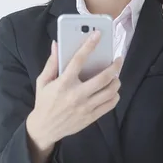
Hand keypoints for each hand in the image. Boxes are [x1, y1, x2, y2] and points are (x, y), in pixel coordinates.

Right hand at [26, 31, 122, 150]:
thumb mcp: (43, 81)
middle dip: (115, 66)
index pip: (78, 60)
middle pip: (103, 77)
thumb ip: (52, 62)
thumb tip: (56, 44)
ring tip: (115, 76)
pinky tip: (113, 91)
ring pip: (110, 91)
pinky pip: (110, 105)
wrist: (44, 128)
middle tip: (118, 60)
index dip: (89, 45)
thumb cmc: (44, 101)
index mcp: (63, 83)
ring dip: (116, 81)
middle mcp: (76, 95)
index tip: (97, 34)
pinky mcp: (91, 117)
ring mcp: (85, 107)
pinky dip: (115, 96)